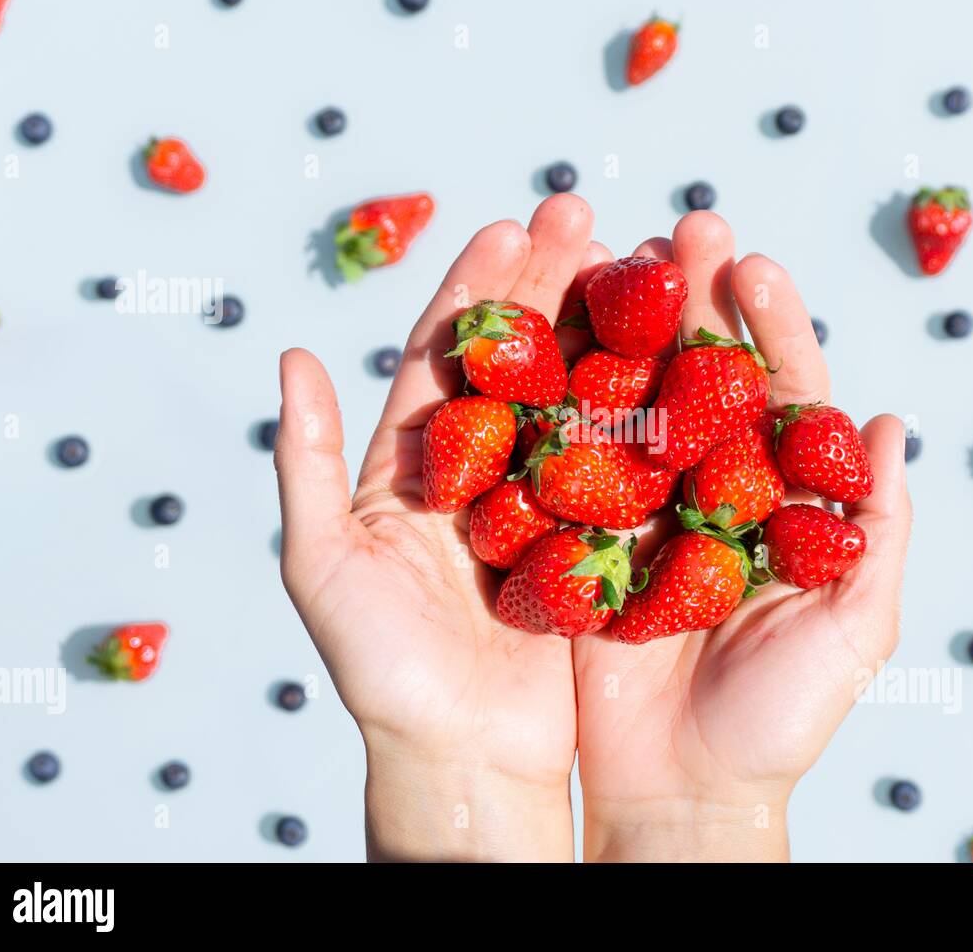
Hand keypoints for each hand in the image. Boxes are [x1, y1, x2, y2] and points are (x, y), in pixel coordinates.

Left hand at [274, 195, 602, 860]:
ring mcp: (549, 501)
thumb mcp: (324, 564)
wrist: (461, 759)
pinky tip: (682, 356)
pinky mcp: (600, 539)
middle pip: (522, 357)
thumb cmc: (380, 673)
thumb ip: (306, 460)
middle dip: (550, 282)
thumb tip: (290, 354)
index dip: (474, 287)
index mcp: (417, 463)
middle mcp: (487, 469)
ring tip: (644, 263)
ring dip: (610, 328)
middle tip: (584, 212)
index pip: (446, 354)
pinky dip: (652, 408)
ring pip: (582, 396)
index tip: (507, 225)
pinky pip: (628, 464)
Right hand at [573, 212, 912, 861]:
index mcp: (780, 500)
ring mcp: (642, 509)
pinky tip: (549, 344)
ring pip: (635, 402)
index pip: (782, 393)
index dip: (770, 324)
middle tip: (682, 226)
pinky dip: (562, 404)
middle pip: (703, 378)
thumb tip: (897, 425)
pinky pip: (572, 462)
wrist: (685, 790)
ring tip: (611, 258)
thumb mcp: (854, 627)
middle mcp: (710, 490)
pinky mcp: (581, 540)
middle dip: (694, 300)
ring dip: (625, 331)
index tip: (750, 261)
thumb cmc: (781, 721)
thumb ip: (879, 531)